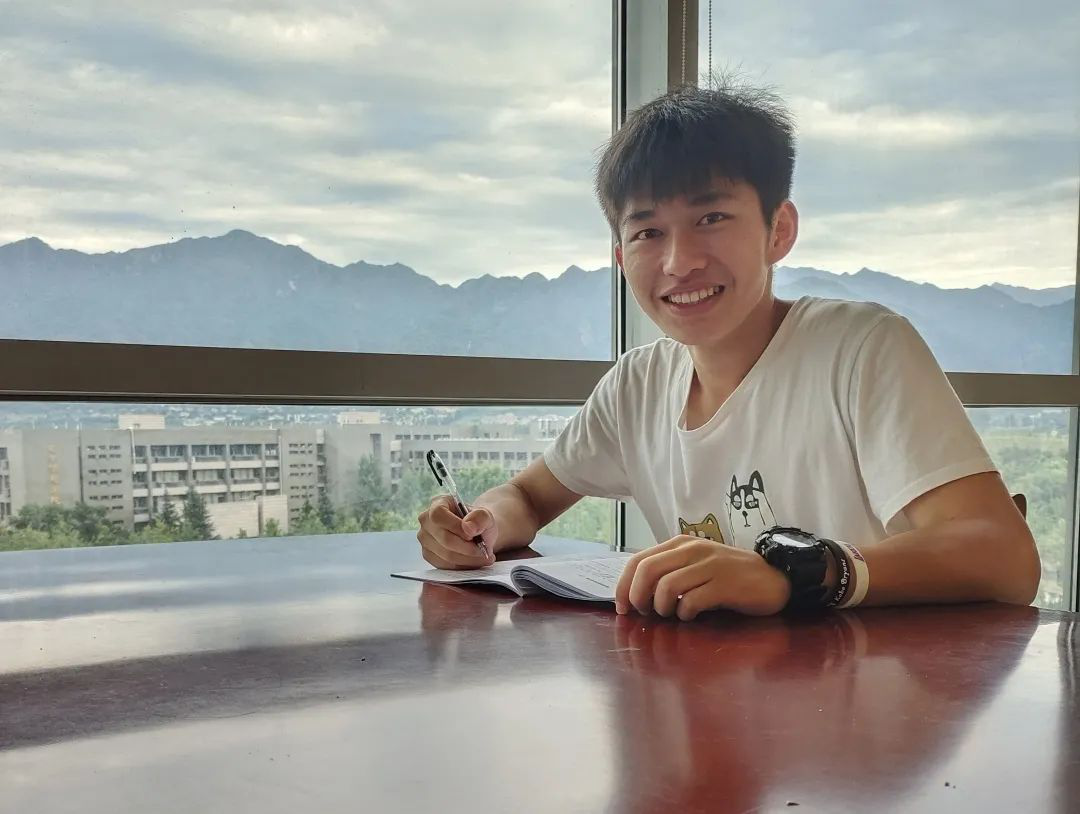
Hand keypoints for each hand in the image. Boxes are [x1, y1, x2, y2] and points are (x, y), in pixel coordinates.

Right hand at [416, 495, 497, 569]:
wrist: (475, 534)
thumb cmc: (477, 522)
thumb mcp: (485, 515)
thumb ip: (480, 517)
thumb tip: (468, 528)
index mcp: (438, 503)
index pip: (439, 515)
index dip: (456, 527)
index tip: (473, 536)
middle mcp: (426, 521)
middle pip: (444, 539)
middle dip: (468, 549)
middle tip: (486, 553)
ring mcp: (425, 539)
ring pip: (446, 556)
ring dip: (468, 560)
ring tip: (484, 558)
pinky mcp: (428, 555)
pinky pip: (445, 566)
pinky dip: (462, 566)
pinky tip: (474, 562)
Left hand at [614, 536, 790, 619]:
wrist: (773, 577)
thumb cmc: (728, 576)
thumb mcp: (695, 566)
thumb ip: (669, 572)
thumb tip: (635, 595)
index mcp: (679, 544)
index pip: (638, 560)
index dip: (623, 586)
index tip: (622, 608)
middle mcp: (692, 549)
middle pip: (647, 571)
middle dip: (638, 597)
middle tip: (645, 614)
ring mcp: (709, 566)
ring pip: (667, 587)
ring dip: (662, 608)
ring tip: (672, 615)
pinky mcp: (725, 584)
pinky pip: (691, 601)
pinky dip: (684, 614)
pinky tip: (691, 616)